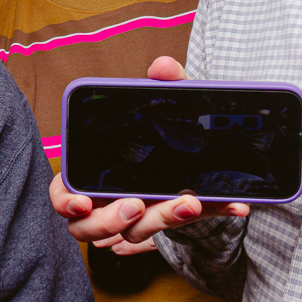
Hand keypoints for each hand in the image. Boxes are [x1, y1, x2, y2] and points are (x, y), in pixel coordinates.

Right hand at [49, 56, 248, 245]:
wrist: (193, 144)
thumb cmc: (159, 124)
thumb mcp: (163, 102)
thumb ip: (163, 84)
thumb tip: (163, 67)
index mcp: (89, 174)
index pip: (64, 196)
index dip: (67, 203)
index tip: (83, 202)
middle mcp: (107, 201)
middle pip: (91, 227)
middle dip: (110, 221)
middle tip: (136, 205)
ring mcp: (138, 216)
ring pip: (135, 234)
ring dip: (162, 220)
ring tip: (189, 203)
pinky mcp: (171, 219)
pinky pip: (186, 225)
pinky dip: (211, 212)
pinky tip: (237, 203)